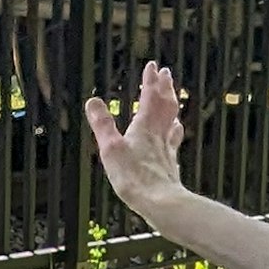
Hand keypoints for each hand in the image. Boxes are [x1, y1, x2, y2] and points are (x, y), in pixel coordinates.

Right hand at [83, 61, 190, 217]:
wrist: (161, 203)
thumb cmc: (134, 177)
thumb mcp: (110, 149)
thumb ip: (102, 124)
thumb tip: (92, 100)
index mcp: (144, 127)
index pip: (150, 97)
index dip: (151, 80)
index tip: (153, 65)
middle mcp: (159, 134)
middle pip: (166, 105)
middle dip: (165, 87)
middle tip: (166, 74)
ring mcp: (166, 149)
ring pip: (172, 120)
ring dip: (172, 105)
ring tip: (172, 98)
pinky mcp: (169, 164)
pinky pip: (174, 140)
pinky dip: (174, 129)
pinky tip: (176, 131)